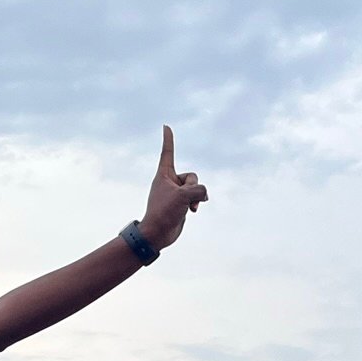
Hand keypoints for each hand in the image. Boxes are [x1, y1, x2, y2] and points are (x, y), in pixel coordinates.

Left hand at [139, 126, 206, 251]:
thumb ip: (198, 190)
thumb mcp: (184, 196)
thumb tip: (203, 197)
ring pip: (196, 188)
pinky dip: (196, 203)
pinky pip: (196, 198)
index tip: (166, 127)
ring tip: (189, 208)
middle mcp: (170, 181)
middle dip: (193, 188)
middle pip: (191, 176)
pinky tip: (192, 211)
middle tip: (183, 199)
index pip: (167, 153)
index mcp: (163, 175)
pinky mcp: (181, 203)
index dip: (168, 140)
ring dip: (196, 198)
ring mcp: (176, 193)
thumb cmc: (164, 213)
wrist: (157, 234)